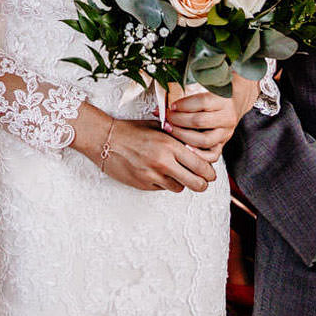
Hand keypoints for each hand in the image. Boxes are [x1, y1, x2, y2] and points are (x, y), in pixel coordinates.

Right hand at [76, 111, 218, 192]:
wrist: (105, 139)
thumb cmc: (132, 130)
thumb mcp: (158, 127)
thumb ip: (177, 137)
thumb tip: (197, 146)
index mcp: (170, 145)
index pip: (200, 165)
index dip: (209, 172)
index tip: (210, 173)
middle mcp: (163, 162)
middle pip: (196, 183)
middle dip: (202, 184)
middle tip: (202, 182)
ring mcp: (152, 175)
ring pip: (179, 188)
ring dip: (180, 182)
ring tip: (175, 173)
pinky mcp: (143, 184)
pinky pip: (161, 188)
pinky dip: (163, 183)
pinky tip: (156, 172)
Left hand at [161, 86, 253, 160]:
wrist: (234, 102)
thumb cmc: (214, 95)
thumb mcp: (203, 90)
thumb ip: (183, 99)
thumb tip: (157, 110)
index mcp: (223, 100)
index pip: (202, 103)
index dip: (183, 105)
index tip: (171, 106)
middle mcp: (227, 117)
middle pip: (200, 122)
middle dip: (178, 121)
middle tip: (167, 119)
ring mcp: (226, 132)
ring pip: (204, 140)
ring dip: (183, 136)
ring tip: (171, 131)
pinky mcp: (223, 144)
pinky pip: (212, 155)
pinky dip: (198, 155)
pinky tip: (185, 148)